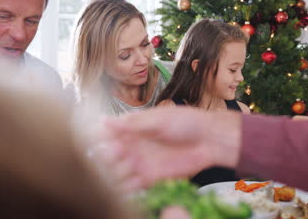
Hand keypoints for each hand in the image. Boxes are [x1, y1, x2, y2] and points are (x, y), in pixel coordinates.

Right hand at [99, 107, 241, 191]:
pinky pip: (131, 186)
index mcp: (132, 127)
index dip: (99, 137)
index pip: (107, 133)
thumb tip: (105, 120)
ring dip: (112, 173)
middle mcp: (132, 145)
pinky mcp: (149, 177)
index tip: (97, 140)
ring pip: (116, 172)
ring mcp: (139, 162)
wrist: (209, 139)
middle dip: (106, 156)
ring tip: (122, 169)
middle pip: (108, 154)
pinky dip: (123, 189)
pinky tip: (122, 187)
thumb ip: (133, 124)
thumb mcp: (159, 119)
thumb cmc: (187, 122)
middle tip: (116, 154)